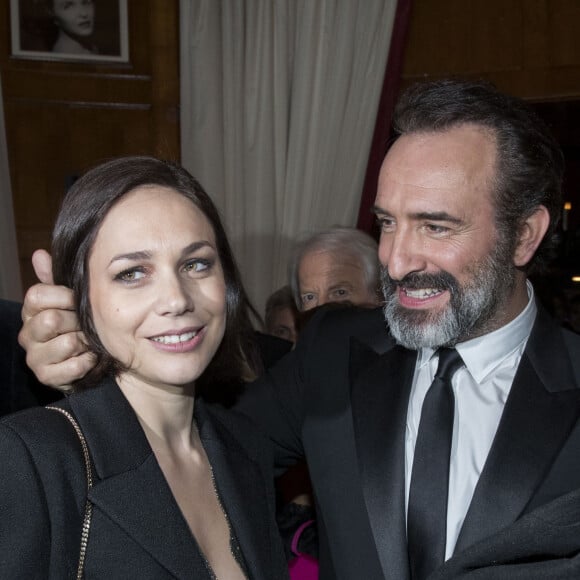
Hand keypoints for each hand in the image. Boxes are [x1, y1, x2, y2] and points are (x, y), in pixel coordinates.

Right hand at [18, 250, 95, 388]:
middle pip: (51, 319)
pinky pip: (75, 366)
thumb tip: (39, 254)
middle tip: (86, 324)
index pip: (37, 296)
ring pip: (67, 343)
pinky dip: (89, 362)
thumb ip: (56, 279)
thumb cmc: (78, 325)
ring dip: (86, 342)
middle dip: (77, 321)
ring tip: (89, 342)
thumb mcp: (69, 300)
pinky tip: (90, 359)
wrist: (88, 361)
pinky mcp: (46, 377)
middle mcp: (28, 334)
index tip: (78, 299)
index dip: (64, 296)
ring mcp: (35, 358)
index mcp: (31, 312)